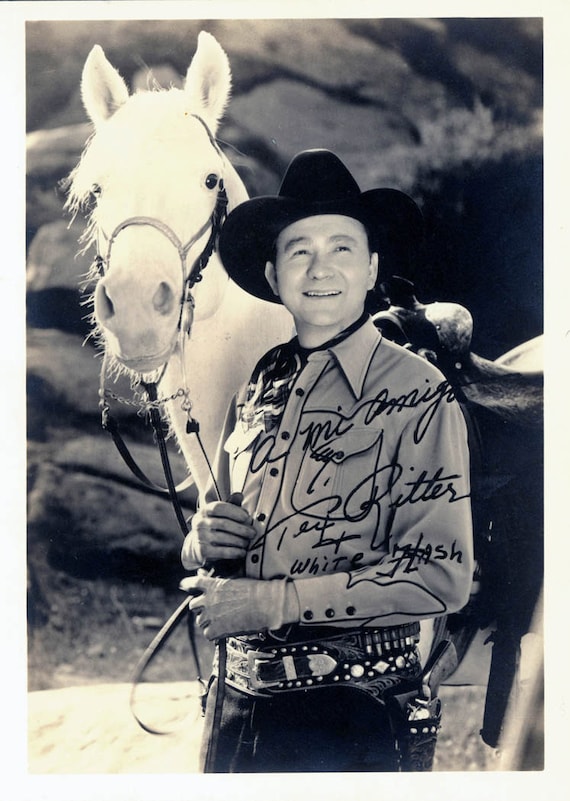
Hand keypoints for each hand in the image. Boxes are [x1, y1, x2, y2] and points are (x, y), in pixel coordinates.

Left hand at [180, 574, 299, 640]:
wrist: (266, 603)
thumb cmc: (255, 589)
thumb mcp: (234, 579)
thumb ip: (217, 580)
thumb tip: (202, 573)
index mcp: (212, 585)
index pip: (192, 583)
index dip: (188, 584)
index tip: (185, 585)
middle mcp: (207, 600)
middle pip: (193, 605)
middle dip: (202, 607)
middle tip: (215, 610)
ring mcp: (210, 616)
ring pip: (201, 621)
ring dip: (209, 621)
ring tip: (225, 620)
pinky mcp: (214, 630)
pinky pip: (208, 634)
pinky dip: (215, 634)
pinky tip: (227, 629)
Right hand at [181, 492, 254, 567]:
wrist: (197, 546)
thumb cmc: (214, 527)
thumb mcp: (221, 515)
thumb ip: (231, 505)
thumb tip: (239, 495)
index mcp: (204, 511)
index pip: (218, 508)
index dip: (234, 511)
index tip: (247, 517)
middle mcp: (199, 523)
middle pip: (223, 523)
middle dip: (241, 528)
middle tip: (253, 533)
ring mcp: (199, 537)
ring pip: (223, 538)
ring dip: (239, 541)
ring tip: (248, 542)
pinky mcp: (201, 551)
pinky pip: (221, 552)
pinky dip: (234, 552)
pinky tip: (242, 552)